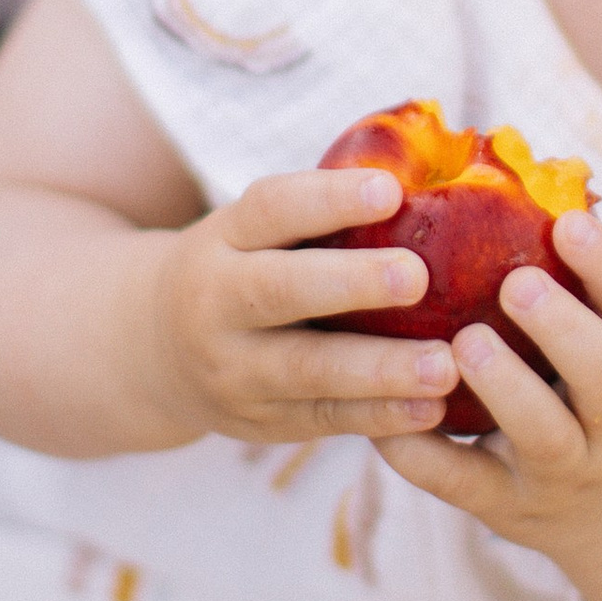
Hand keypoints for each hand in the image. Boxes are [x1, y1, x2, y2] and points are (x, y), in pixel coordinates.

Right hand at [156, 168, 461, 445]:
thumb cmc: (243, 270)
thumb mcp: (253, 233)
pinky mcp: (258, 421)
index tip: (391, 190)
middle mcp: (217, 304)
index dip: (329, 199)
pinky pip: (323, 419)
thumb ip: (320, 215)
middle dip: (352, 283)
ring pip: (308, 370)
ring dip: (380, 370)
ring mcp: (234, 370)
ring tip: (444, 365)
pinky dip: (380, 417)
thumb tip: (432, 179)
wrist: (157, 351)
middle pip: (282, 291)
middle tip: (417, 276)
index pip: (272, 209)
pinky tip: (431, 409)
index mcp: (223, 239)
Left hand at [378, 214, 601, 581]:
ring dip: (506, 389)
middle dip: (564, 329)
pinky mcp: (509, 508)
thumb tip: (498, 161)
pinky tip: (383, 422)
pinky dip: (423, 455)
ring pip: (546, 436)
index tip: (569, 222)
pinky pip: (467, 484)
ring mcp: (565, 471)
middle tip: (516, 283)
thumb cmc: (590, 392)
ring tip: (462, 344)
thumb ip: (568, 280)